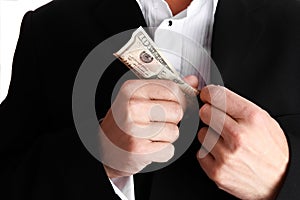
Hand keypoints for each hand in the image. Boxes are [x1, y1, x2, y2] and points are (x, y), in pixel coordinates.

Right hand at [100, 79, 185, 177]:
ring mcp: (135, 129)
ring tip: (150, 135)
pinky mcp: (139, 150)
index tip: (170, 104)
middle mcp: (132, 107)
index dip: (177, 99)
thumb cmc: (124, 122)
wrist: (106, 148)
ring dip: (167, 136)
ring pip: (174, 131)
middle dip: (171, 119)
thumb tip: (192, 81)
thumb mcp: (139, 98)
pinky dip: (163, 150)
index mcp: (132, 89)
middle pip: (177, 110)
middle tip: (156, 122)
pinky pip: (169, 149)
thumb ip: (167, 88)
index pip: (172, 89)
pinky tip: (149, 146)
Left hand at [197, 85, 288, 199]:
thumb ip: (238, 105)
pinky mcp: (217, 171)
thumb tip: (212, 94)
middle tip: (219, 121)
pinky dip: (209, 153)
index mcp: (252, 118)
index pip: (217, 96)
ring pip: (202, 133)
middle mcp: (238, 136)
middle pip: (205, 112)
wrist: (280, 180)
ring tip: (226, 142)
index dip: (209, 94)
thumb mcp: (264, 119)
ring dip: (210, 135)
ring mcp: (227, 155)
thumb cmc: (272, 149)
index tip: (207, 96)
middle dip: (209, 114)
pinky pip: (200, 153)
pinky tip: (223, 155)